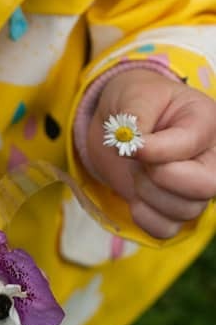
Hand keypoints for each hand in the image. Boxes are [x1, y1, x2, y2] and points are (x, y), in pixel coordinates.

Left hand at [86, 68, 215, 237]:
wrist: (118, 122)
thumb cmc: (134, 101)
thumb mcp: (133, 95)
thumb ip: (136, 117)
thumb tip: (135, 145)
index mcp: (207, 123)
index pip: (191, 146)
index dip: (156, 151)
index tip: (133, 145)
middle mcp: (211, 159)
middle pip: (206, 187)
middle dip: (160, 178)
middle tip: (138, 163)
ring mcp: (194, 188)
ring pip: (184, 211)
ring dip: (146, 195)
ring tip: (136, 172)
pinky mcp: (172, 208)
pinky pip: (166, 230)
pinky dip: (144, 218)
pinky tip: (135, 197)